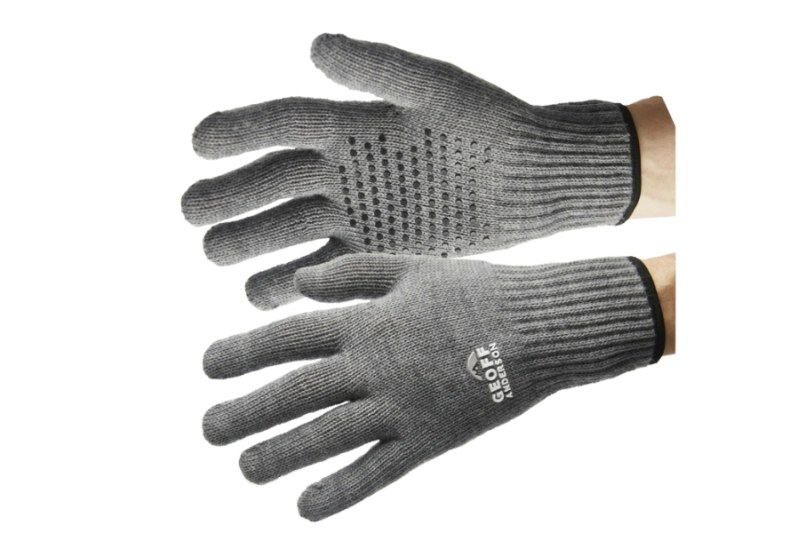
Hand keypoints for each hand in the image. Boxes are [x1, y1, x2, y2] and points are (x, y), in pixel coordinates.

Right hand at [183, 34, 640, 308]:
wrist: (532, 180)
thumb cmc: (491, 125)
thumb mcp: (438, 90)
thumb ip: (379, 68)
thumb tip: (313, 45)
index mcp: (353, 124)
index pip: (282, 122)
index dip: (238, 130)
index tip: (198, 143)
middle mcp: (345, 170)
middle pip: (272, 183)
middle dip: (230, 196)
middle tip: (193, 214)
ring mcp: (358, 214)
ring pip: (288, 232)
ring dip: (251, 245)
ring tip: (217, 258)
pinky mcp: (377, 252)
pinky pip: (323, 270)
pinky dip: (292, 285)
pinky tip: (261, 299)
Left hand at [202, 253, 663, 519]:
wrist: (541, 325)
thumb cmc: (477, 290)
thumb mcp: (411, 267)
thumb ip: (352, 275)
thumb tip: (298, 283)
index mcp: (370, 321)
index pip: (292, 337)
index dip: (246, 351)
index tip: (207, 366)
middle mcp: (377, 365)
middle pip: (299, 390)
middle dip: (249, 409)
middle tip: (207, 429)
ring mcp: (403, 406)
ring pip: (330, 434)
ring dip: (282, 452)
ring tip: (243, 468)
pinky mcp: (431, 439)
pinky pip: (380, 471)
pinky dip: (342, 491)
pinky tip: (305, 509)